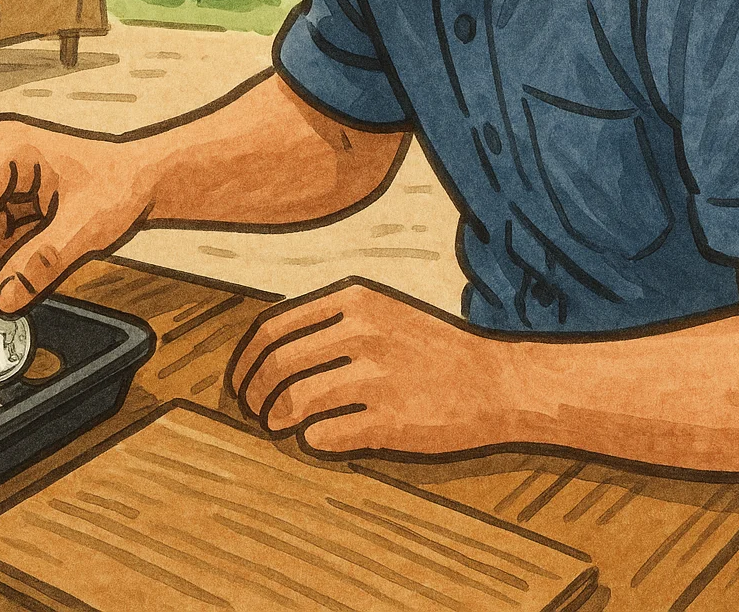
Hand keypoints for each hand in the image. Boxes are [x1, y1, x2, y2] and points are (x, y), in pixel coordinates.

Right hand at [0, 115, 154, 313]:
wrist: (146, 179)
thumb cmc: (123, 186)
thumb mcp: (85, 227)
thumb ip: (41, 264)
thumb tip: (2, 300)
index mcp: (8, 146)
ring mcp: (3, 170)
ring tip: (15, 289)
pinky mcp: (11, 189)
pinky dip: (8, 254)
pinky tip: (26, 272)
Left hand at [227, 278, 513, 456]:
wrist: (499, 381)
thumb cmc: (433, 350)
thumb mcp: (382, 311)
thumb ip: (327, 322)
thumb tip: (261, 354)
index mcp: (355, 299)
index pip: (272, 328)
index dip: (245, 361)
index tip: (239, 384)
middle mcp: (362, 331)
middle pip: (276, 366)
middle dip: (254, 395)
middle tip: (255, 414)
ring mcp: (378, 376)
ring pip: (294, 401)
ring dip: (276, 420)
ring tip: (279, 427)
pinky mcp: (391, 420)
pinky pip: (325, 435)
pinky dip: (312, 440)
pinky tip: (320, 438)